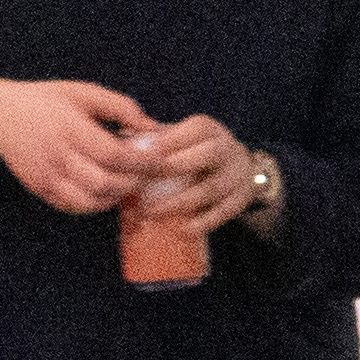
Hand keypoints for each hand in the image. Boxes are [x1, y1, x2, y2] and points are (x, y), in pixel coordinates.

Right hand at [0, 77, 154, 217]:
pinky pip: (74, 206)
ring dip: (117, 196)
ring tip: (129, 182)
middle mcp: (56, 156)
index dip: (142, 162)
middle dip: (133, 182)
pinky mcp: (40, 189)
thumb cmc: (47, 101)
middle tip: (148, 173)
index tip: (161, 159)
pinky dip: (96, 204)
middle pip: (105, 182)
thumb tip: (154, 126)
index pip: (114, 155)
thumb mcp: (84, 93)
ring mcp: (46, 176)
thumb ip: (121, 108)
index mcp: (70, 128)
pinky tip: (108, 191)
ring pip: (90, 201)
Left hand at [126, 113, 265, 233]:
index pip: (195, 129)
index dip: (170, 141)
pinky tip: (184, 230)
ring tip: (151, 212)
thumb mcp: (178, 138)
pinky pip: (225, 211)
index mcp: (209, 129)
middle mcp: (228, 148)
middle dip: (174, 168)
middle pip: (208, 155)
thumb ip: (152, 139)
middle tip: (142, 183)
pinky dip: (204, 222)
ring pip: (213, 188)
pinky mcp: (242, 197)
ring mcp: (238, 174)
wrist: (235, 166)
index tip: (141, 155)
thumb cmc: (191, 152)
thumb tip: (117, 142)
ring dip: (181, 202)